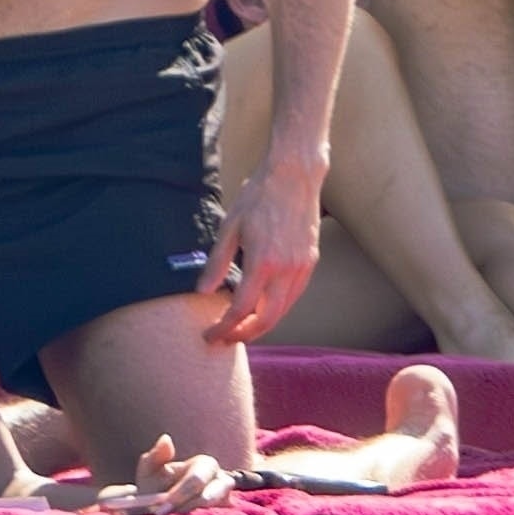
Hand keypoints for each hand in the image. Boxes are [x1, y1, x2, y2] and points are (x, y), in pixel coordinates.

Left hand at [96, 434, 235, 514]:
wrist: (161, 512)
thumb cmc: (157, 487)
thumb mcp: (150, 472)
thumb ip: (155, 456)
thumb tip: (166, 439)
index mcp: (205, 465)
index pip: (196, 480)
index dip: (178, 495)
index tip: (159, 511)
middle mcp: (222, 482)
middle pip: (210, 498)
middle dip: (185, 510)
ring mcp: (228, 503)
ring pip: (217, 514)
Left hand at [200, 154, 323, 342]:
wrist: (295, 176)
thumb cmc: (259, 197)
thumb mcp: (229, 227)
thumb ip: (217, 263)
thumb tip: (203, 292)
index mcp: (263, 262)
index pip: (242, 309)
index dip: (224, 327)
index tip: (210, 334)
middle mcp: (287, 270)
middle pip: (267, 320)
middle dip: (244, 334)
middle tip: (224, 338)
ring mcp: (302, 268)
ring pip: (283, 311)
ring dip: (262, 325)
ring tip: (240, 327)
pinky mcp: (310, 263)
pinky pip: (294, 296)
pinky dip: (277, 309)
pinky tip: (261, 307)